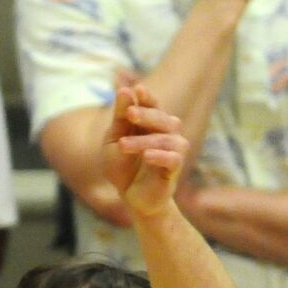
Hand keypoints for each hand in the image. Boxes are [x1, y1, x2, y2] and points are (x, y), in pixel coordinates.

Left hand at [101, 83, 190, 220]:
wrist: (131, 198)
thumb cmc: (123, 167)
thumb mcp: (114, 140)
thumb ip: (120, 118)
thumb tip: (124, 89)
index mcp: (151, 123)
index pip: (153, 105)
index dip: (148, 97)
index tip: (137, 89)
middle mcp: (166, 133)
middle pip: (163, 118)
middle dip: (146, 114)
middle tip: (129, 114)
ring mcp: (173, 151)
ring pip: (166, 138)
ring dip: (143, 140)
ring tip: (122, 146)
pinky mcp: (174, 170)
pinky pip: (174, 159)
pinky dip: (160, 156)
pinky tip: (146, 156)